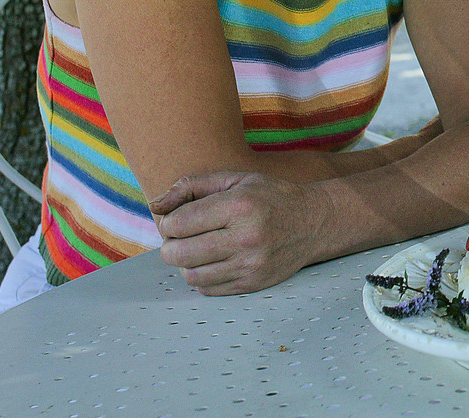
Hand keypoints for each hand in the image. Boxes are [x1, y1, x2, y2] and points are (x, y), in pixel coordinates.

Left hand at [150, 171, 327, 294]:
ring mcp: (250, 264)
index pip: (179, 223)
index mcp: (239, 206)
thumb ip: (191, 186)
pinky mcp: (253, 284)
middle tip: (179, 237)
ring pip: (190, 275)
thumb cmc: (269, 197)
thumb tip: (154, 205)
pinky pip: (208, 289)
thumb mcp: (235, 180)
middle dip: (170, 245)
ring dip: (185, 263)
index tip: (174, 220)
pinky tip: (213, 261)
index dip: (168, 222)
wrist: (313, 223)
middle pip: (179, 253)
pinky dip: (202, 277)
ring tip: (197, 249)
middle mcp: (246, 237)